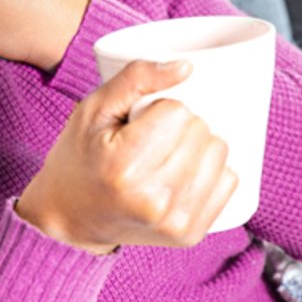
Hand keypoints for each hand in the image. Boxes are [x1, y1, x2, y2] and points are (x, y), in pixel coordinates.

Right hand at [15, 60, 238, 254]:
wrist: (71, 217)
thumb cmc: (81, 157)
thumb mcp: (94, 109)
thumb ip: (137, 78)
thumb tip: (187, 67)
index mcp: (124, 167)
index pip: (177, 112)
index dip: (160, 109)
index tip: (139, 124)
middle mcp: (153, 199)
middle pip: (201, 131)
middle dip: (181, 126)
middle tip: (151, 140)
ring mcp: (175, 222)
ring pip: (219, 152)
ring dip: (198, 146)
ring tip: (166, 156)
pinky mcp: (191, 234)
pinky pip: (229, 180)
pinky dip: (210, 171)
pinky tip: (182, 175)